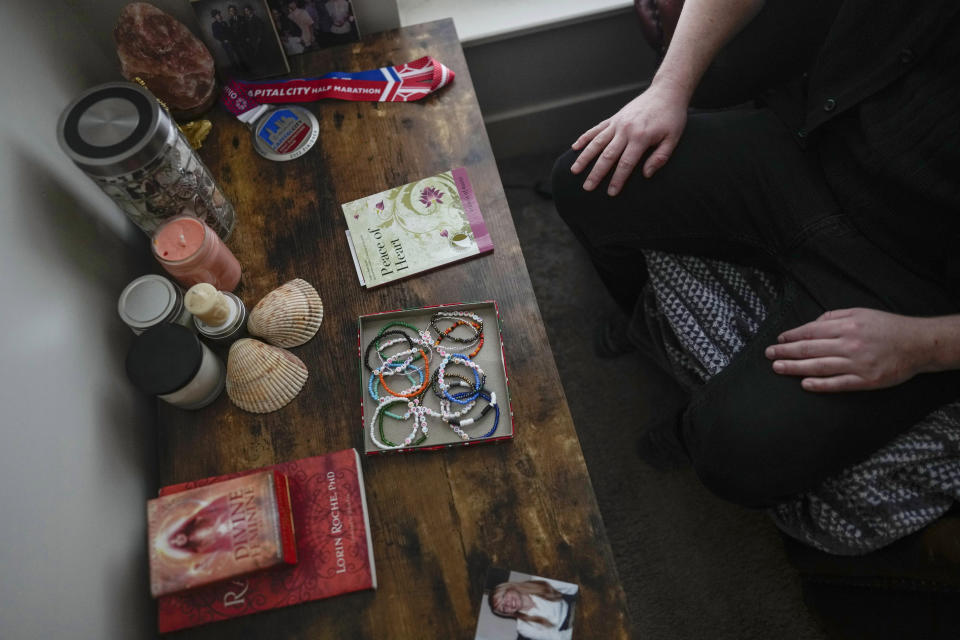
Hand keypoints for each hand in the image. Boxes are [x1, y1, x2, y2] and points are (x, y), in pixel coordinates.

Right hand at [569, 83, 687, 195]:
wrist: (666, 91)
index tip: (611, 192)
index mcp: (641, 137)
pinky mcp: (614, 117)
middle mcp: (626, 130)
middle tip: (587, 188)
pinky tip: (575, 147)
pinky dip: (585, 137)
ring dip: (585, 157)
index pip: (626, 163)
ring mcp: (618, 123)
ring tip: (574, 170)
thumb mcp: (673, 138)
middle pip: (607, 156)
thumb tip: (646, 174)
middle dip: (596, 173)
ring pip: (597, 142)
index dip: (618, 179)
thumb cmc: (672, 117)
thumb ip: (660, 157)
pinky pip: (596, 128)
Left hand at [764, 308, 926, 392]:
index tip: (778, 340)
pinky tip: (804, 384)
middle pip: (809, 348)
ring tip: (777, 368)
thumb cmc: (887, 327)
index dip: (791, 336)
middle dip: (785, 352)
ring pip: (818, 366)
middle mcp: (849, 344)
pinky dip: (820, 385)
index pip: (810, 331)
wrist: (918, 344)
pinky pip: (838, 383)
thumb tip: (812, 324)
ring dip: (795, 367)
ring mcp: (857, 364)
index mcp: (847, 326)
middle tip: (768, 354)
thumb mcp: (860, 313)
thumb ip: (834, 317)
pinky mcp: (865, 380)